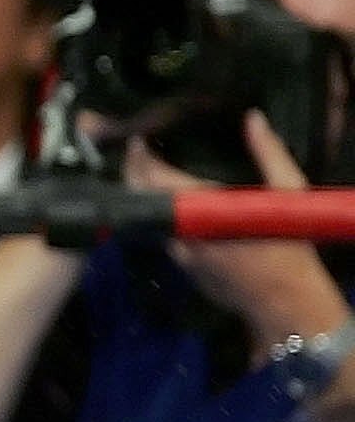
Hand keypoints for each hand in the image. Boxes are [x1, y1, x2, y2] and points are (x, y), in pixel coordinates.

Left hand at [137, 115, 351, 356]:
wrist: (287, 302)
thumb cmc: (288, 246)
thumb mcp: (288, 194)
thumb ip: (270, 154)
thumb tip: (254, 119)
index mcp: (204, 209)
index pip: (155, 177)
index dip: (141, 157)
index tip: (138, 140)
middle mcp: (183, 230)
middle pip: (141, 196)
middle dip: (133, 172)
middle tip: (135, 154)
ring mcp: (178, 253)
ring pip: (149, 216)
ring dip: (143, 195)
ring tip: (144, 173)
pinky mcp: (182, 268)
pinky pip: (162, 236)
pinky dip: (160, 218)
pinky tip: (166, 206)